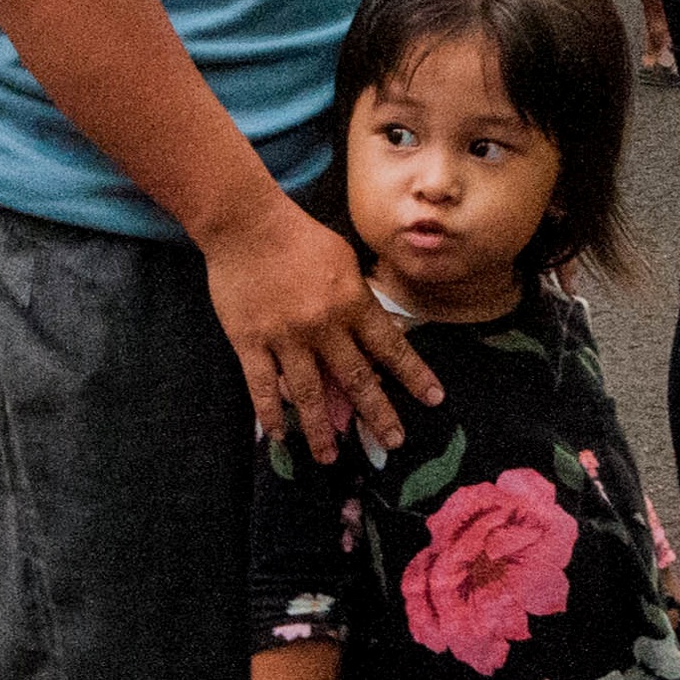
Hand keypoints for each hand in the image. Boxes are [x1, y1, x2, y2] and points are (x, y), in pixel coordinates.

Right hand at [198, 192, 439, 461]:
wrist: (246, 222)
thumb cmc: (298, 236)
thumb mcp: (343, 260)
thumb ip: (359, 299)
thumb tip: (377, 337)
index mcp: (351, 302)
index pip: (390, 347)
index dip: (414, 375)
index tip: (433, 399)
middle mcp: (323, 325)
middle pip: (356, 379)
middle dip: (378, 414)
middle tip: (393, 442)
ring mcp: (285, 336)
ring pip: (308, 393)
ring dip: (321, 429)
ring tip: (329, 457)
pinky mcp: (250, 341)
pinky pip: (262, 385)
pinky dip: (270, 412)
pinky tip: (279, 434)